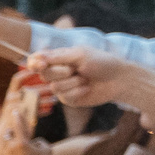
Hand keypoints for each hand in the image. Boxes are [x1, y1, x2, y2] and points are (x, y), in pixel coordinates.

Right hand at [23, 47, 147, 114]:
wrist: (119, 79)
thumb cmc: (102, 62)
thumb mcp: (80, 55)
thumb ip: (57, 57)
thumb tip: (36, 58)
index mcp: (59, 58)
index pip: (37, 60)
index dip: (34, 63)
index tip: (41, 64)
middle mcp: (58, 72)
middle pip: (44, 74)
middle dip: (60, 72)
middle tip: (75, 69)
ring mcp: (63, 86)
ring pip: (54, 87)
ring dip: (72, 82)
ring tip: (85, 78)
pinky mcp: (69, 99)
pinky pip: (64, 97)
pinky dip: (78, 91)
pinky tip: (87, 88)